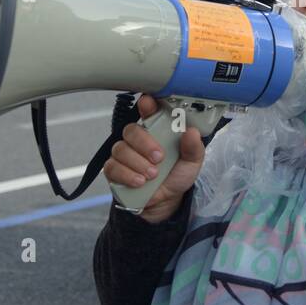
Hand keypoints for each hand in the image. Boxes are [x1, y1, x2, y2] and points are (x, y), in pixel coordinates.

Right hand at [104, 94, 204, 223]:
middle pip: (131, 130)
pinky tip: (139, 182)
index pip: (147, 111)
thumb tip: (191, 132)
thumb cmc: (176, 175)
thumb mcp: (192, 162)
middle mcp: (138, 140)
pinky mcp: (114, 170)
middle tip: (159, 158)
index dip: (146, 105)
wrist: (166, 201)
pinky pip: (112, 167)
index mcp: (157, 131)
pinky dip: (127, 175)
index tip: (148, 103)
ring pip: (121, 149)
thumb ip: (193, 148)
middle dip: (144, 144)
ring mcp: (124, 154)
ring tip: (152, 175)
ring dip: (137, 163)